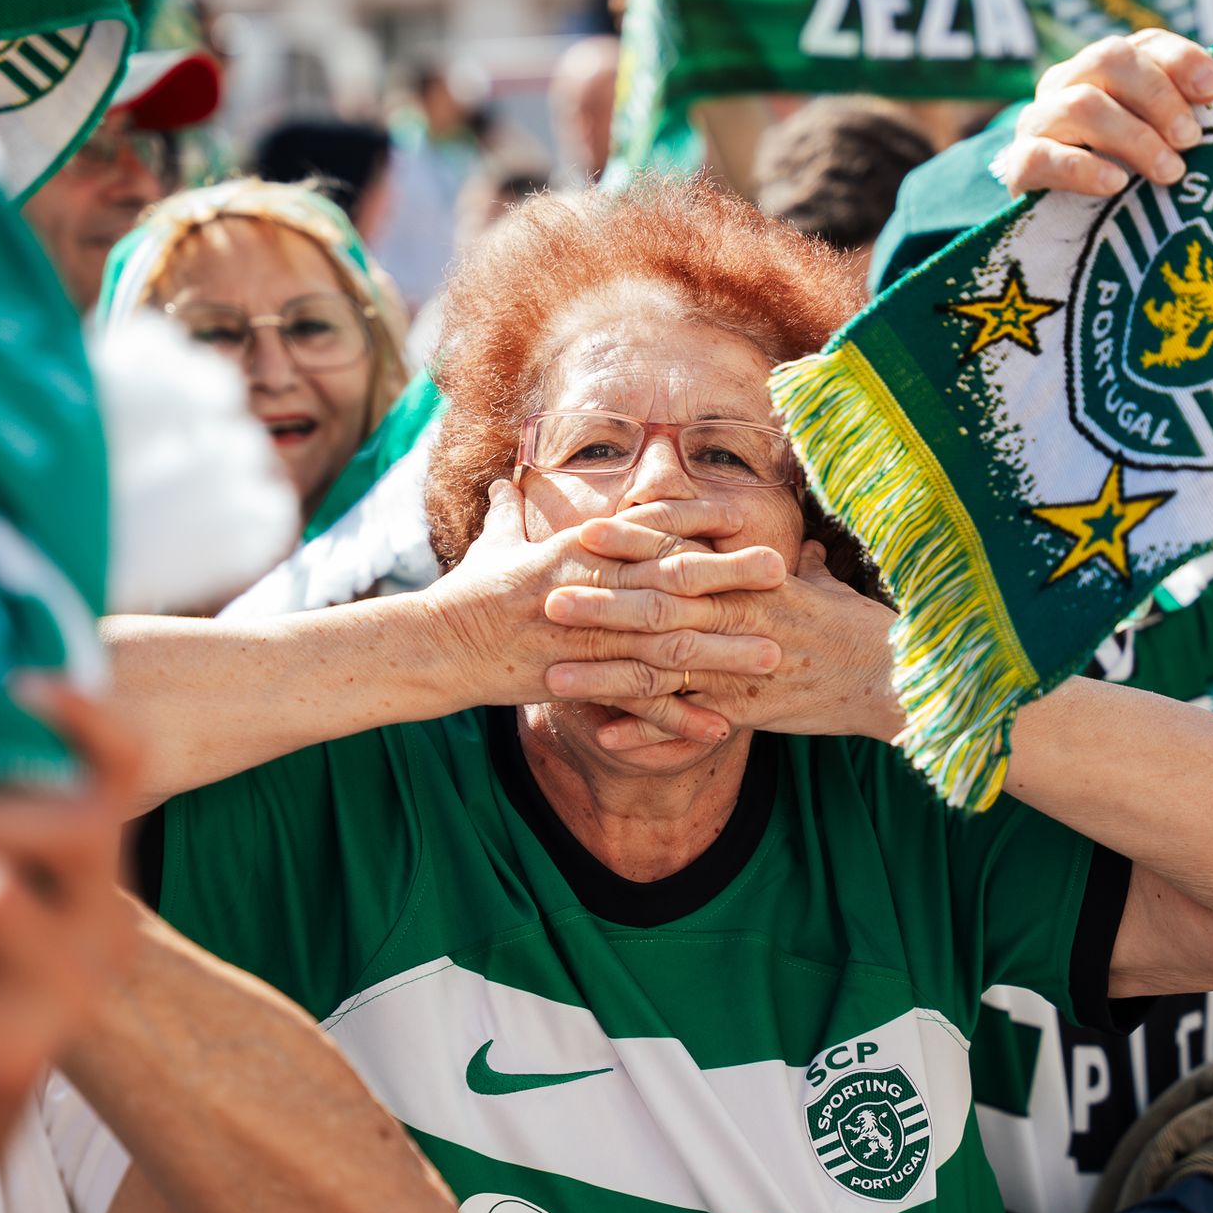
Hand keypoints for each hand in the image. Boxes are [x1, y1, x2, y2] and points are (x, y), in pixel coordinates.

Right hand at [422, 481, 786, 741]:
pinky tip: (719, 727)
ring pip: (666, 642)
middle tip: (780, 572)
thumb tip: (502, 485)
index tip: (742, 515)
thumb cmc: (463, 594)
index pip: (647, 527)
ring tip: (771, 653)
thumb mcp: (490, 546)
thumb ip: (507, 515)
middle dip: (729, 576)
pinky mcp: (576, 680)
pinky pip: (637, 702)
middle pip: (670, 578)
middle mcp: (587, 586)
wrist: (432, 646)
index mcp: (576, 549)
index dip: (697, 521)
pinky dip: (679, 717)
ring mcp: (584, 635)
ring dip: (723, 649)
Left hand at [540, 537, 903, 749]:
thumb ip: (795, 567)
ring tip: (552, 677)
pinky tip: (606, 739)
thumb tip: (793, 548)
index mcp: (749, 580)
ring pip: (662, 670)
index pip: (680, 555)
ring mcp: (741, 666)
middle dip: (600, 605)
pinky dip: (649, 734)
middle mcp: (739, 619)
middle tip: (545, 599)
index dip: (631, 544)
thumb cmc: (858, 627)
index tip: (585, 533)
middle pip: (658, 609)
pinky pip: (690, 723)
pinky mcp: (750, 710)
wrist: (896, 676)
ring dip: (605, 674)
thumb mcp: (823, 586)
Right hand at [993, 29, 1212, 196]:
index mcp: (1105, 70)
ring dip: (1133, 137)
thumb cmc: (1127, 182)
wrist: (1064, 234)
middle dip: (1158, 98)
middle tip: (1189, 140)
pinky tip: (1116, 184)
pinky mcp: (1018, 165)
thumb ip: (1182, 123)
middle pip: (1108, 59)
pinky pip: (1043, 157)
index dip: (1181, 60)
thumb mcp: (1160, 146)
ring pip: (1080, 105)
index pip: (1144, 44)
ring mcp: (1038, 121)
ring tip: (1168, 172)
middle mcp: (1067, 83)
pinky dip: (1084, 169)